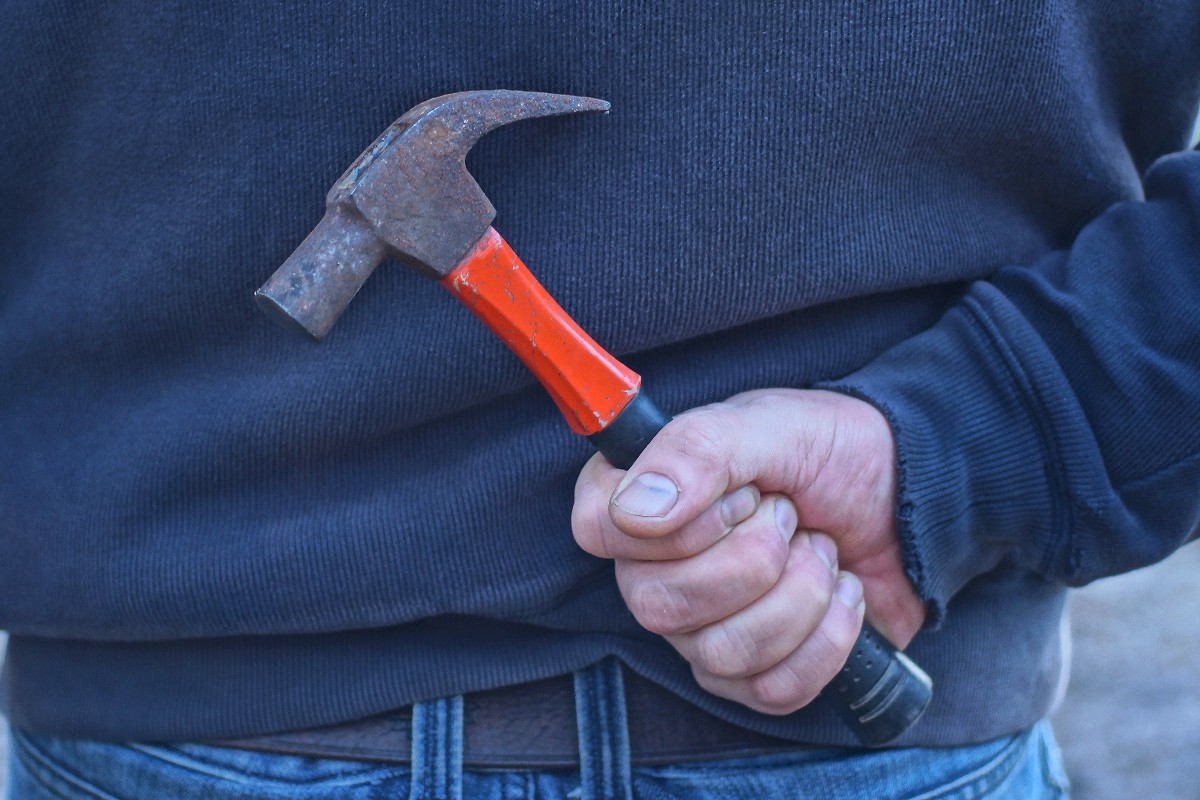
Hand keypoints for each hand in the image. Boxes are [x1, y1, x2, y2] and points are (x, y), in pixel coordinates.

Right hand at [572, 388, 924, 714]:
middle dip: (755, 559)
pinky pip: (772, 689)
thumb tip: (635, 509)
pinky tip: (841, 593)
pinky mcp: (752, 674)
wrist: (909, 498)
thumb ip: (697, 450)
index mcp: (642, 497)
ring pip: (719, 654)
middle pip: (658, 605)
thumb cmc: (831, 453)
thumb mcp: (771, 425)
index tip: (740, 496)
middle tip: (792, 517)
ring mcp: (699, 629)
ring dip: (799, 595)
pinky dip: (828, 639)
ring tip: (821, 550)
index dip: (675, 525)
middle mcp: (654, 569)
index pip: (597, 530)